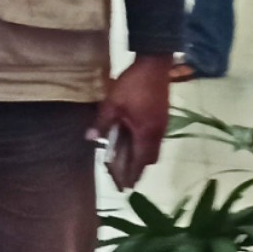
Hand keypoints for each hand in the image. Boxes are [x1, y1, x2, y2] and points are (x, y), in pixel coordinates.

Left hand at [93, 53, 170, 187]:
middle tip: (123, 176)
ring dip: (141, 157)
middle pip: (149, 159)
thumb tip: (90, 138)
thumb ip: (102, 122)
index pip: (140, 162)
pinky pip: (154, 139)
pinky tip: (132, 141)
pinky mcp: (162, 117)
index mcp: (146, 133)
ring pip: (153, 149)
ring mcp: (162, 125)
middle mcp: (157, 133)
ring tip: (126, 162)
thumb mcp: (112, 103)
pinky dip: (144, 146)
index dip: (132, 175)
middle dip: (137, 169)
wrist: (154, 64)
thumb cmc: (132, 84)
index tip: (125, 188)